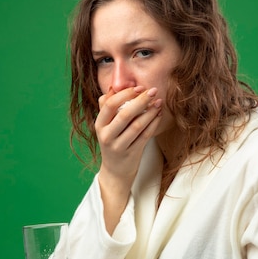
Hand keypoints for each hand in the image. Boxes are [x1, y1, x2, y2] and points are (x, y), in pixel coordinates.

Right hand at [95, 86, 162, 232]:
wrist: (115, 171)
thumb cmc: (112, 142)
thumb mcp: (105, 125)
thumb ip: (107, 106)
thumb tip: (114, 87)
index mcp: (99, 125)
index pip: (109, 105)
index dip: (125, 94)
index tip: (138, 87)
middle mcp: (107, 136)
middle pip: (124, 114)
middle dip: (140, 100)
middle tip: (152, 91)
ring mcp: (119, 146)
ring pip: (137, 125)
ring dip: (150, 112)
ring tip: (158, 102)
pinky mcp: (132, 153)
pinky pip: (145, 136)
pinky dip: (153, 123)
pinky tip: (158, 115)